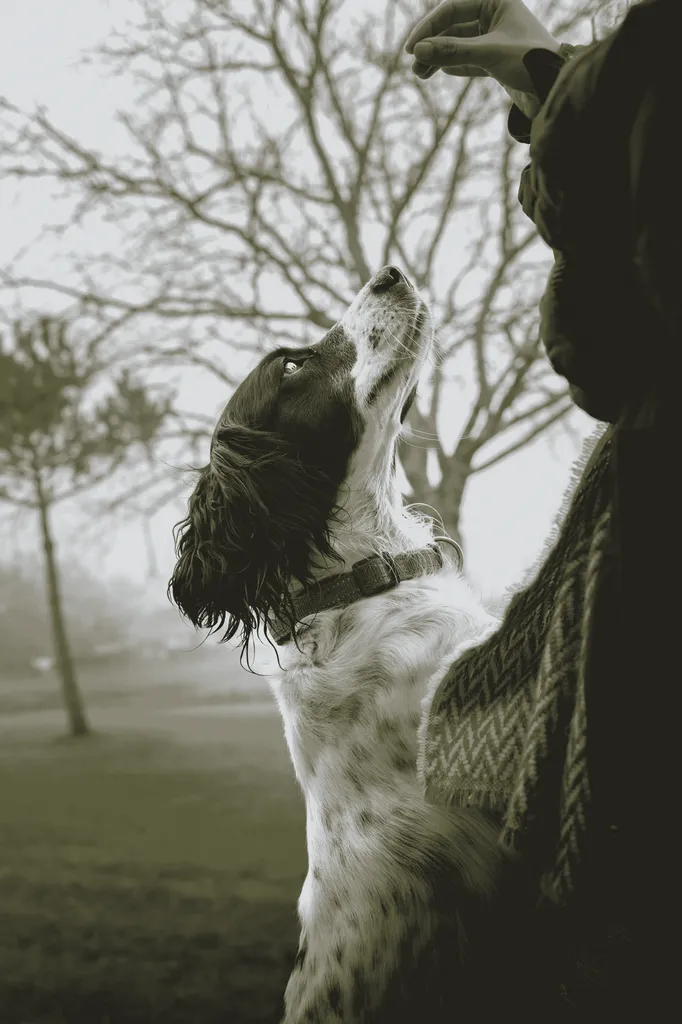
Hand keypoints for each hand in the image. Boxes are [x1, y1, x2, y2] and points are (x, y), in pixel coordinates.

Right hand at [405, 0, 560, 118]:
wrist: (556, 88)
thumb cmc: (530, 61)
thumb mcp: (488, 54)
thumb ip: (452, 51)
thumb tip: (418, 52)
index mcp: (496, 0)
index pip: (452, 8)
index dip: (429, 27)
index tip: (412, 49)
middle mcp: (495, 16)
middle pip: (453, 26)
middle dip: (433, 45)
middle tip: (414, 65)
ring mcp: (495, 38)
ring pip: (459, 45)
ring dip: (440, 58)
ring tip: (421, 74)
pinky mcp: (497, 60)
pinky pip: (468, 60)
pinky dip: (454, 66)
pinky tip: (440, 72)